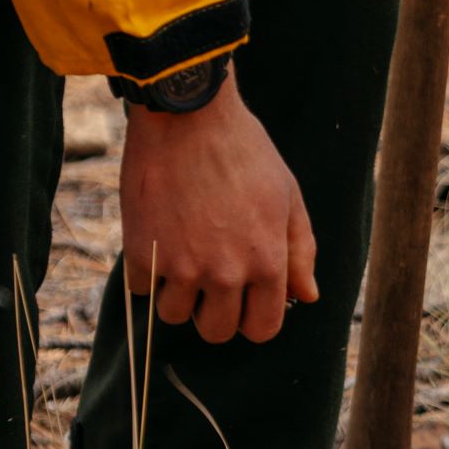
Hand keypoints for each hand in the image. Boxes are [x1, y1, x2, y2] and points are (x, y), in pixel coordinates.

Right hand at [120, 80, 316, 345]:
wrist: (187, 116)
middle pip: (215, 332)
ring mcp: (180, 265)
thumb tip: (307, 296)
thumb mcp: (287, 197)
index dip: (253, 319)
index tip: (243, 302)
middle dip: (214, 313)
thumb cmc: (244, 151)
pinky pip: (141, 289)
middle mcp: (225, 273)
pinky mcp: (141, 251)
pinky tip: (158, 239)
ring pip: (173, 315)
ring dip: (177, 293)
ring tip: (182, 255)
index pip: (261, 329)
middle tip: (210, 280)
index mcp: (267, 263)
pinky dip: (146, 271)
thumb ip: (300, 252)